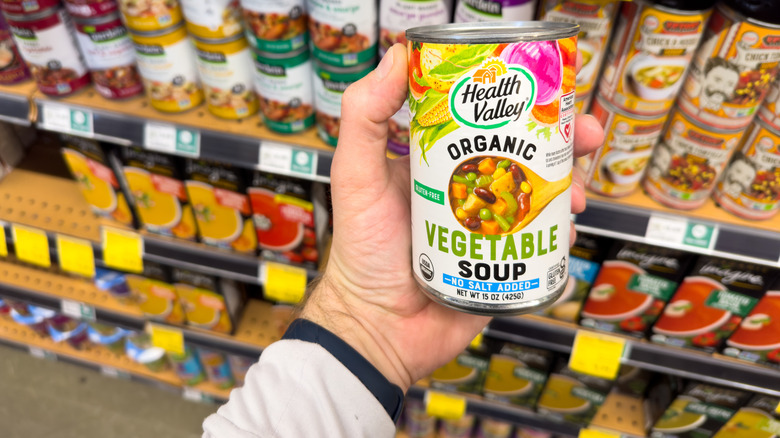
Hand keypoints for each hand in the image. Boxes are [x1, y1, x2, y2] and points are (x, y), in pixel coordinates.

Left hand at [302, 44, 603, 391]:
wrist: (378, 329)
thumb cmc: (362, 254)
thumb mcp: (355, 176)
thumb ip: (365, 116)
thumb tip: (395, 55)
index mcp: (438, 162)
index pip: (485, 119)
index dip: (519, 102)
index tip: (546, 89)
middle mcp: (469, 189)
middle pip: (526, 153)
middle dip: (562, 142)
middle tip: (587, 137)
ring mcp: (492, 228)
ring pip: (543, 195)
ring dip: (569, 186)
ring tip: (577, 194)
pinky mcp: (507, 264)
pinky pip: (544, 242)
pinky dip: (562, 232)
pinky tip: (566, 230)